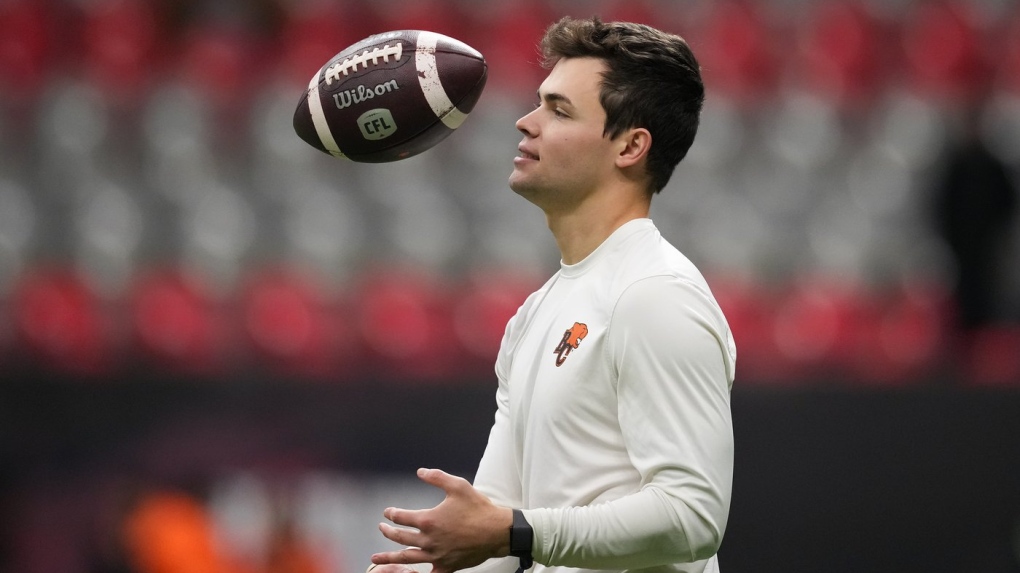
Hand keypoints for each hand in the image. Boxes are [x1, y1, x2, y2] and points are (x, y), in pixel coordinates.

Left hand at [371, 468, 513, 572]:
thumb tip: (420, 471)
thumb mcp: (458, 486)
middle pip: (400, 537)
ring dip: (389, 557)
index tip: (388, 512)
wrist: (497, 531)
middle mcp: (429, 540)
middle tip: (382, 528)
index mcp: (428, 520)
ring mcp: (436, 555)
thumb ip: (437, 477)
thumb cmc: (478, 508)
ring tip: (375, 558)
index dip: (392, 514)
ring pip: (407, 557)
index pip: (401, 517)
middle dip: (388, 532)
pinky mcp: (446, 566)